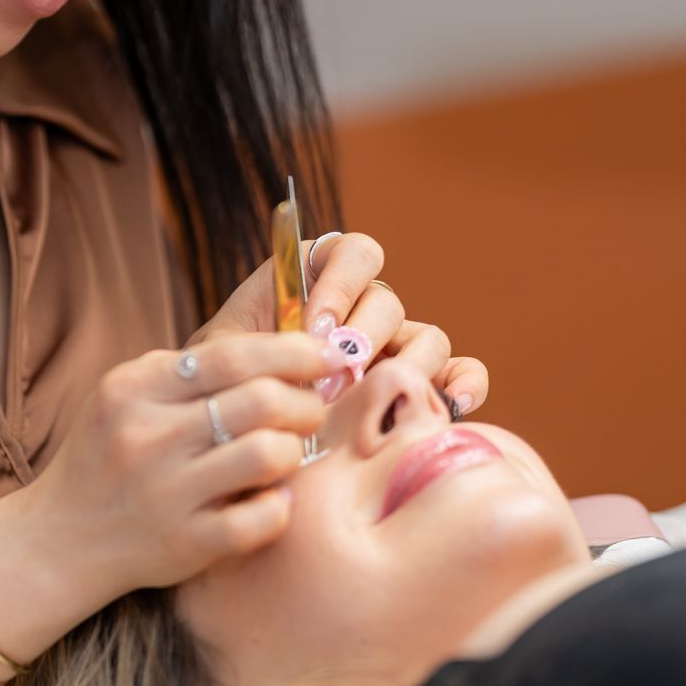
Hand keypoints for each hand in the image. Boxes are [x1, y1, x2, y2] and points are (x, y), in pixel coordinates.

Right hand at [22, 326, 331, 598]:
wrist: (61, 537)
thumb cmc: (110, 455)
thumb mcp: (128, 396)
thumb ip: (190, 371)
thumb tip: (284, 346)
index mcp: (134, 388)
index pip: (232, 354)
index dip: (293, 350)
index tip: (326, 354)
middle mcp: (147, 436)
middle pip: (261, 399)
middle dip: (305, 401)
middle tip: (311, 408)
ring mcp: (166, 493)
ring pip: (268, 454)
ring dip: (294, 450)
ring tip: (286, 453)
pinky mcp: (185, 544)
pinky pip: (261, 519)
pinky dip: (278, 506)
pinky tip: (268, 499)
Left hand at [184, 232, 488, 416]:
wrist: (241, 432)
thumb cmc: (229, 385)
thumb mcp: (222, 357)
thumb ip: (249, 346)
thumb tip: (293, 352)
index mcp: (320, 277)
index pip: (354, 252)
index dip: (340, 284)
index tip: (313, 326)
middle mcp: (364, 306)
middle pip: (387, 302)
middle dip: (361, 340)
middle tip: (333, 381)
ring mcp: (396, 346)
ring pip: (428, 339)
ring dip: (406, 368)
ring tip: (373, 402)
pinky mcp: (419, 384)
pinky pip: (460, 373)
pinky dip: (464, 383)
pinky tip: (449, 405)